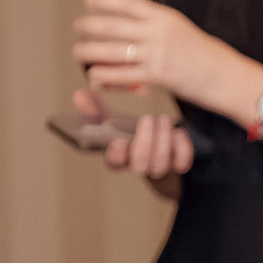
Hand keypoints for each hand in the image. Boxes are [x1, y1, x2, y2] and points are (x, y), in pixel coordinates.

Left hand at [72, 0, 251, 107]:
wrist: (225, 75)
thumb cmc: (204, 54)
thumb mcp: (180, 29)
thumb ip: (154, 27)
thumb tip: (126, 31)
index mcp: (164, 16)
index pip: (128, 3)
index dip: (105, 0)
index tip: (89, 1)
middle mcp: (158, 32)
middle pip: (112, 26)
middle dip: (89, 27)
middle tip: (78, 28)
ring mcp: (156, 53)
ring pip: (112, 51)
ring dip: (89, 52)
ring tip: (78, 53)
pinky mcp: (157, 75)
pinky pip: (122, 74)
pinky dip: (104, 75)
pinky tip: (94, 76)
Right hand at [79, 89, 194, 181]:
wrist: (159, 147)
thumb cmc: (131, 132)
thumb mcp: (113, 120)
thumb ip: (96, 110)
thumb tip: (79, 95)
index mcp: (119, 157)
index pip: (114, 163)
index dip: (116, 155)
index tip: (118, 141)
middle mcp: (138, 165)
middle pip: (139, 164)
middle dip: (144, 142)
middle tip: (148, 119)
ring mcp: (158, 167)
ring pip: (160, 164)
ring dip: (162, 141)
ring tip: (163, 120)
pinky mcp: (177, 165)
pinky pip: (182, 164)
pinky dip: (182, 149)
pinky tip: (179, 132)